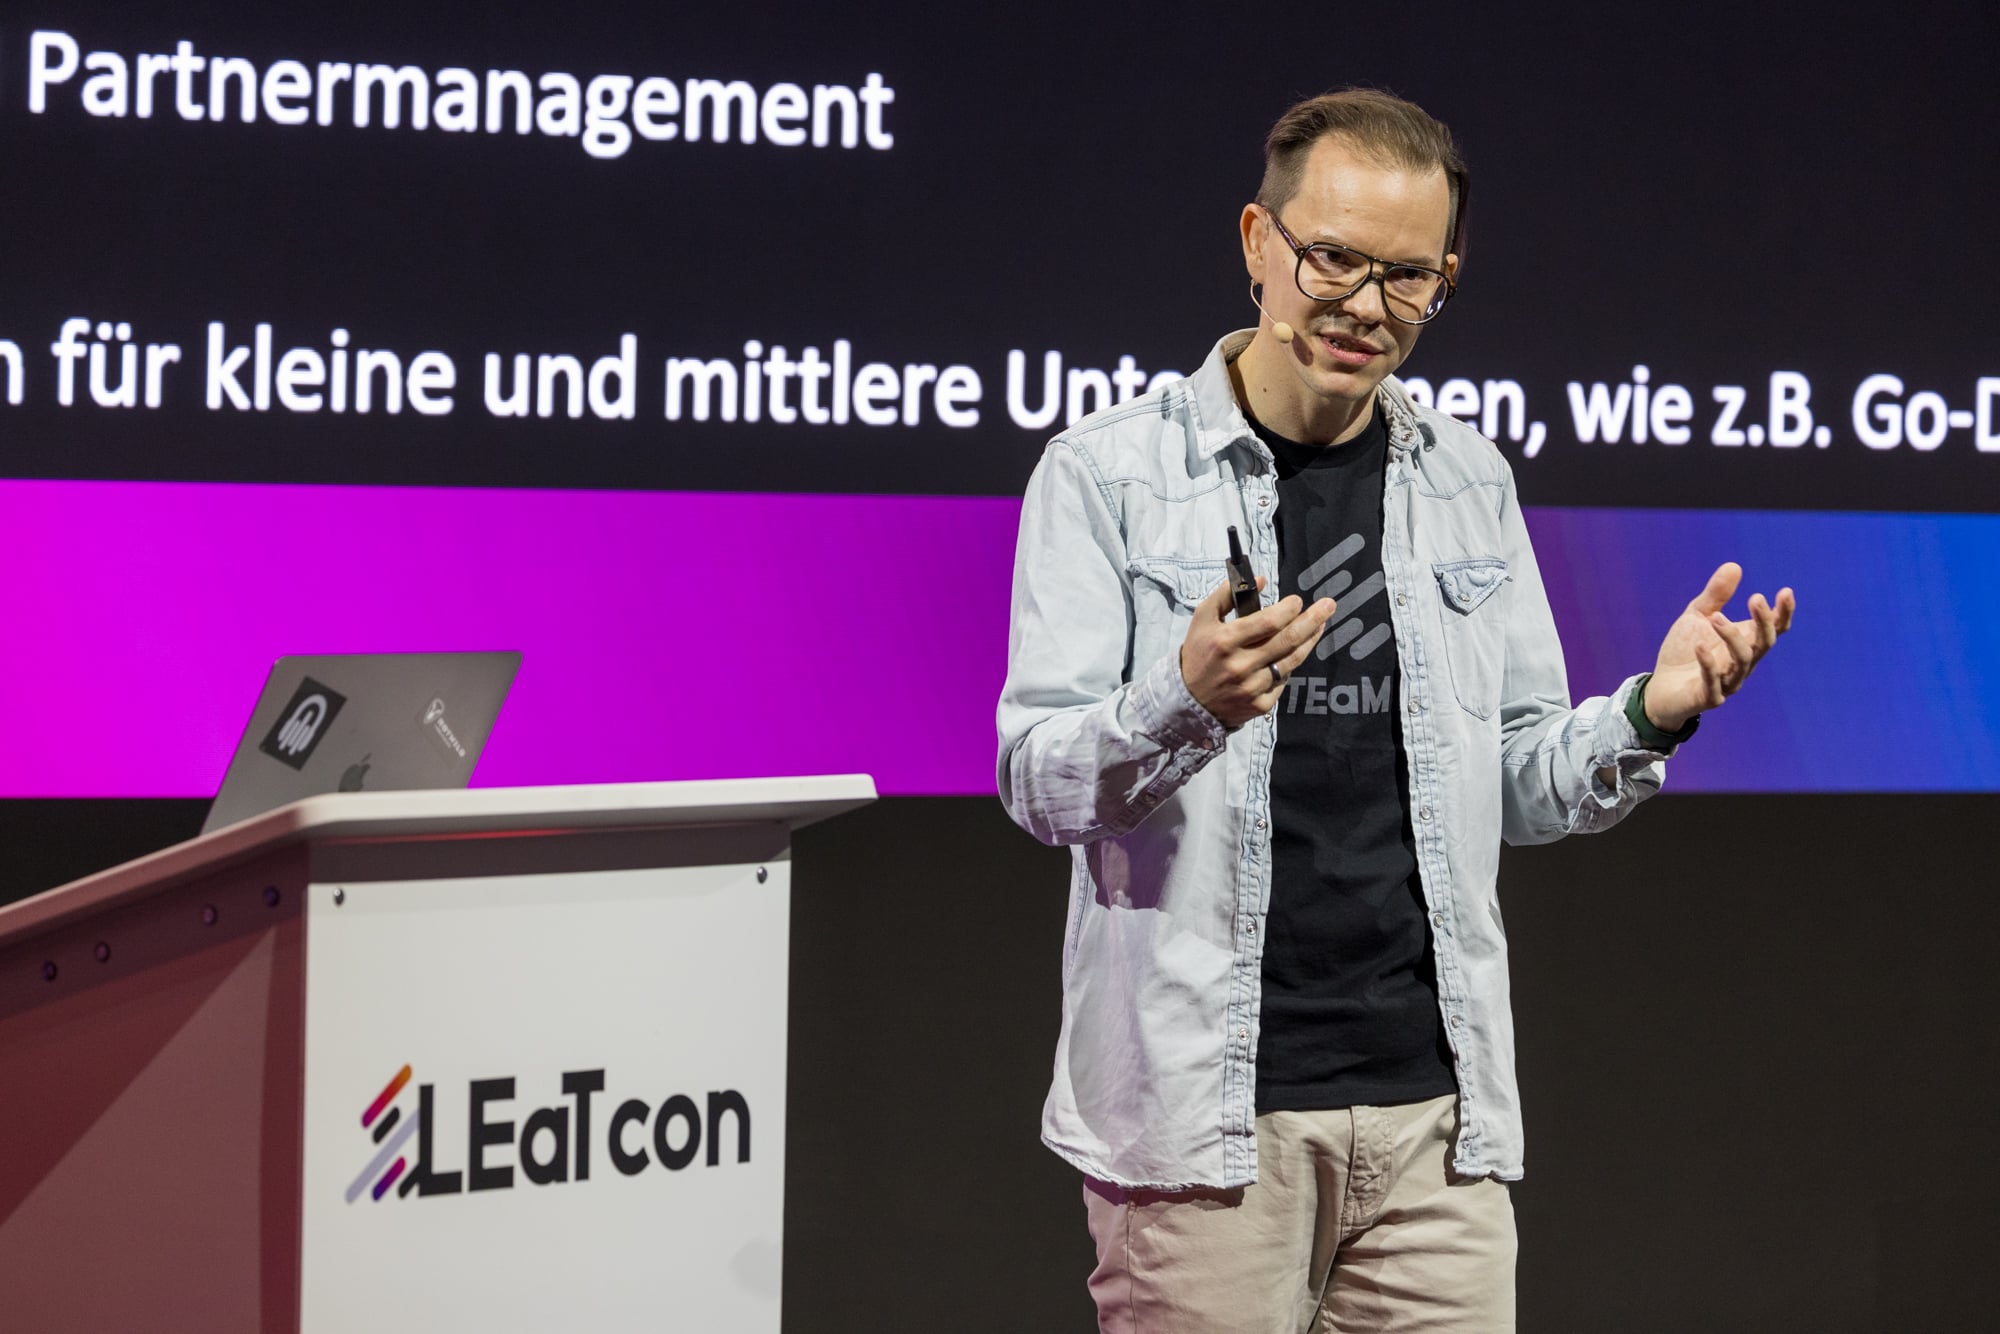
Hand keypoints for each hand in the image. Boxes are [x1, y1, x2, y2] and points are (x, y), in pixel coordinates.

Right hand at [1180, 576, 1337, 727]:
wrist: (1189, 701)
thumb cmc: (1199, 653)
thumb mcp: (1203, 619)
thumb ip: (1227, 595)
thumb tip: (1260, 580)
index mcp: (1226, 641)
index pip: (1268, 622)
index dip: (1288, 609)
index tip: (1297, 601)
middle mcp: (1241, 666)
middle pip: (1288, 640)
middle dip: (1312, 620)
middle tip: (1329, 605)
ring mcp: (1252, 688)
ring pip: (1291, 661)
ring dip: (1310, 641)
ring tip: (1320, 626)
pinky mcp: (1260, 705)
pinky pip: (1283, 681)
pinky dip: (1289, 665)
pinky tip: (1294, 653)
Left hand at [1645, 562, 1795, 731]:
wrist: (1660, 687)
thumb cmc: (1684, 650)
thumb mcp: (1697, 616)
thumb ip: (1715, 595)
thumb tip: (1734, 565)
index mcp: (1745, 642)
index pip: (1774, 629)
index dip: (1783, 612)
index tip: (1786, 591)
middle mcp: (1743, 663)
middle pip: (1764, 643)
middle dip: (1764, 621)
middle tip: (1756, 598)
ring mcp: (1728, 682)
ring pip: (1742, 661)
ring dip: (1732, 637)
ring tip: (1716, 617)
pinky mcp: (1708, 697)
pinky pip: (1714, 682)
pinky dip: (1708, 664)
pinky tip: (1699, 646)